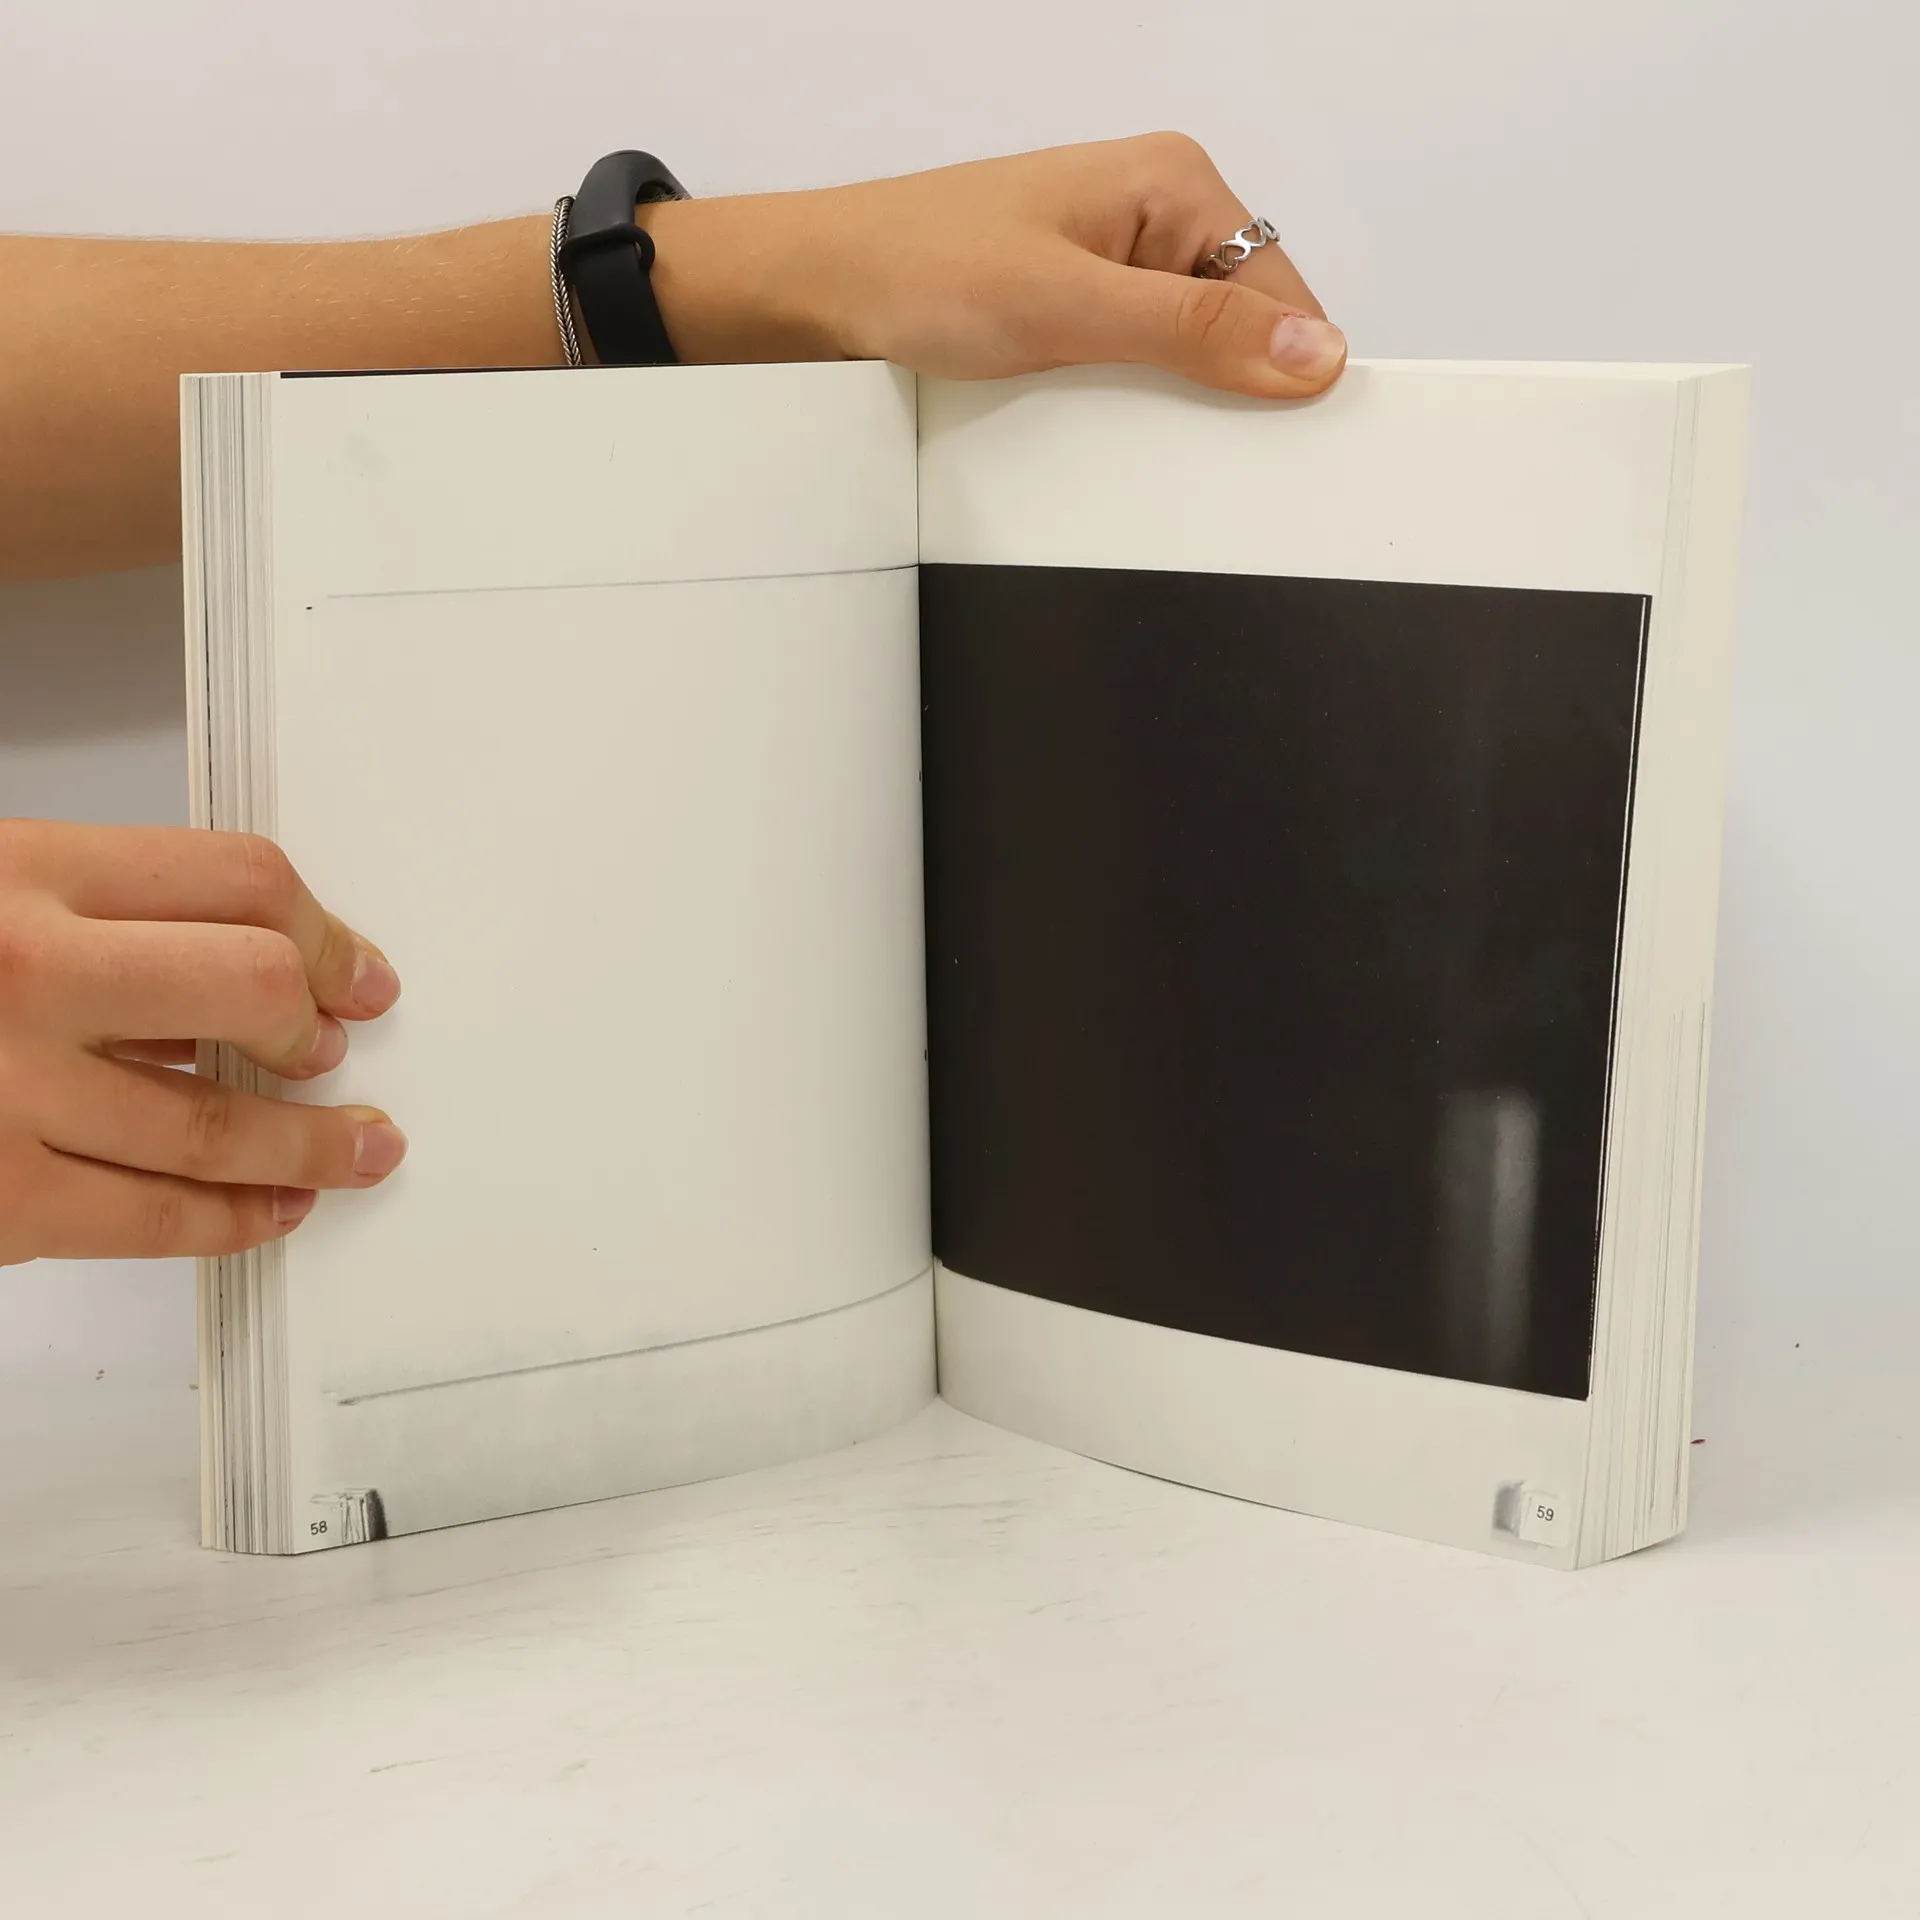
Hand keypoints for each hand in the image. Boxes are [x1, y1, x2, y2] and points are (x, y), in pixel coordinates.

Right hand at [0, 820, 405, 1264]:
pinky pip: (150, 1219)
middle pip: (251, 986)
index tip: (356, 970)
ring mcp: (5, 1094)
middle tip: (335, 1052)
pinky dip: (232, 1220)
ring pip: (217, 1123)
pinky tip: (270, 1210)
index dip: (323, 930)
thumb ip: (92, 920)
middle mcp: (22, 972)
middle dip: (315, 1027)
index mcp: (22, 873)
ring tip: (357, 1149)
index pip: (238, 878)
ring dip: (312, 1143)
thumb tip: (238, 975)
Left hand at [641, 132, 1346, 397]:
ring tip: (1096, 409)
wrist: (812, 294)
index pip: (1283, 296)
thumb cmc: (911, 268)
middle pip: (1239, 332)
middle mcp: (1151, 216)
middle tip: (1152, 426)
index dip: (1279, 376)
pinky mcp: (1076, 311)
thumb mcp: (1067, 309)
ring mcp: (1112, 266)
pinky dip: (1115, 405)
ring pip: (1184, 361)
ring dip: (1155, 404)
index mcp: (1172, 182)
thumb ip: (1193, 333)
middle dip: (1210, 393)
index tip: (1264, 441)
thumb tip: (1310, 353)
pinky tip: (1079, 415)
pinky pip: (1132, 372)